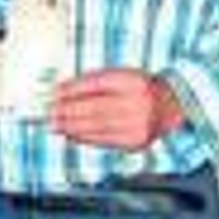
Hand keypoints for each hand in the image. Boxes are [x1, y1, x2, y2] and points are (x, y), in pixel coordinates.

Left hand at [50, 69, 184, 150]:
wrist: (168, 107)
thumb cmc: (138, 88)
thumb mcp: (118, 76)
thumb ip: (91, 82)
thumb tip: (61, 91)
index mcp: (133, 81)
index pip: (98, 84)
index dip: (73, 90)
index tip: (54, 93)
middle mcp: (137, 103)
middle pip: (95, 108)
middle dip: (68, 111)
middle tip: (49, 113)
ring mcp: (137, 125)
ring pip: (97, 127)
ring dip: (72, 127)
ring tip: (55, 125)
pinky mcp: (134, 142)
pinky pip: (103, 141)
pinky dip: (84, 138)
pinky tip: (72, 134)